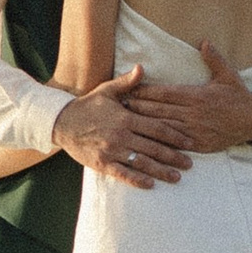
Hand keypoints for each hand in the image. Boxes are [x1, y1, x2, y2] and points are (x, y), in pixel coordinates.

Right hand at [52, 65, 195, 191]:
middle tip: (189, 164)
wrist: (62, 122)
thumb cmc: (88, 106)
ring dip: (160, 171)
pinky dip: (137, 180)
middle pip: (153, 147)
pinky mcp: (102, 163)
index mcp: (126, 117)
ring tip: (176, 177)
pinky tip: (150, 184)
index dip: (175, 136)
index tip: (190, 143)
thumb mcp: (107, 90)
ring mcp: (112, 151)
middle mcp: (121, 135)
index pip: (156, 128)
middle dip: (173, 157)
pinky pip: (123, 174)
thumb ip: (127, 82)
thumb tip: (142, 68)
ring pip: (142, 163)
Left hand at [128, 39, 251, 156]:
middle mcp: (193, 113)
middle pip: (159, 110)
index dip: (145, 91)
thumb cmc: (239, 97)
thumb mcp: (228, 75)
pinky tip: (146, 141)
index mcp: (197, 96)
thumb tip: (204, 41)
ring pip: (163, 127)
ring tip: (126, 122)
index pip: (164, 93)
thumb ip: (214, 58)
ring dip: (144, 125)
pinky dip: (160, 142)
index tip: (129, 89)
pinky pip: (175, 143)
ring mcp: (195, 130)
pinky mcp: (199, 144)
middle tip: (119, 105)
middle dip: (138, 107)